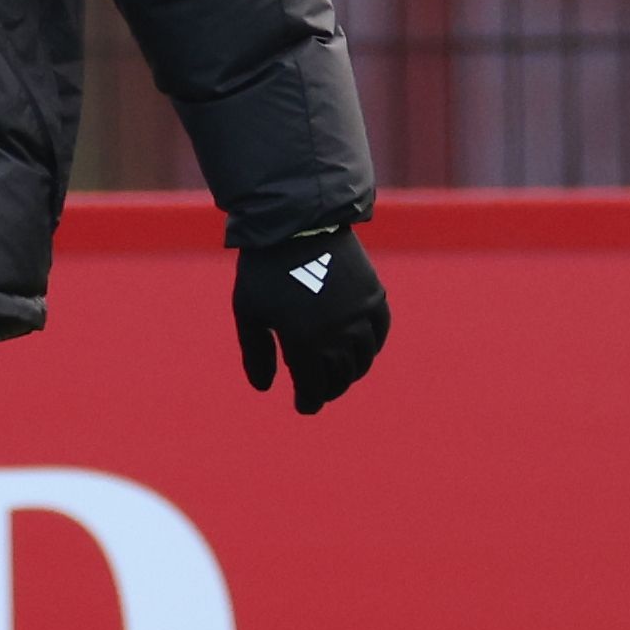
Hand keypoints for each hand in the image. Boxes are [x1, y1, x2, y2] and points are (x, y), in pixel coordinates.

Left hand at [232, 226, 388, 412]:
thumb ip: (256, 353)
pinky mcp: (374, 296)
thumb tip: (265, 388)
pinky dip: (371, 347)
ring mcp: (359, 316)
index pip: (313, 389)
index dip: (308, 402)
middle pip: (340, 379)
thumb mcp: (249, 313)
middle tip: (319, 391)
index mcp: (304, 343)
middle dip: (328, 390)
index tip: (304, 406)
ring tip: (339, 373)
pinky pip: (380, 333)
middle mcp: (338, 335)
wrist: (296, 223)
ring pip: (362, 361)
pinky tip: (361, 349)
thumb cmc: (265, 270)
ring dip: (350, 373)